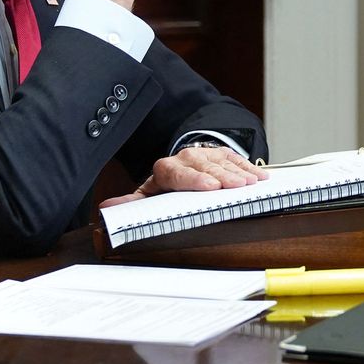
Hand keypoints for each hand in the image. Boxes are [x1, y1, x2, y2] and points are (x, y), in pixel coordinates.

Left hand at [98, 148, 267, 207]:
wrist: (179, 165)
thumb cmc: (165, 187)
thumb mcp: (147, 195)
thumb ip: (130, 203)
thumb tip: (106, 209)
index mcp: (166, 170)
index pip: (179, 173)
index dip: (195, 179)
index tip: (209, 186)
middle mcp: (186, 159)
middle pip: (204, 167)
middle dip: (222, 177)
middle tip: (237, 186)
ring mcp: (205, 154)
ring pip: (221, 161)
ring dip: (238, 172)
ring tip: (251, 182)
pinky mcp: (220, 153)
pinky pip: (235, 158)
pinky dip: (247, 166)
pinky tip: (258, 176)